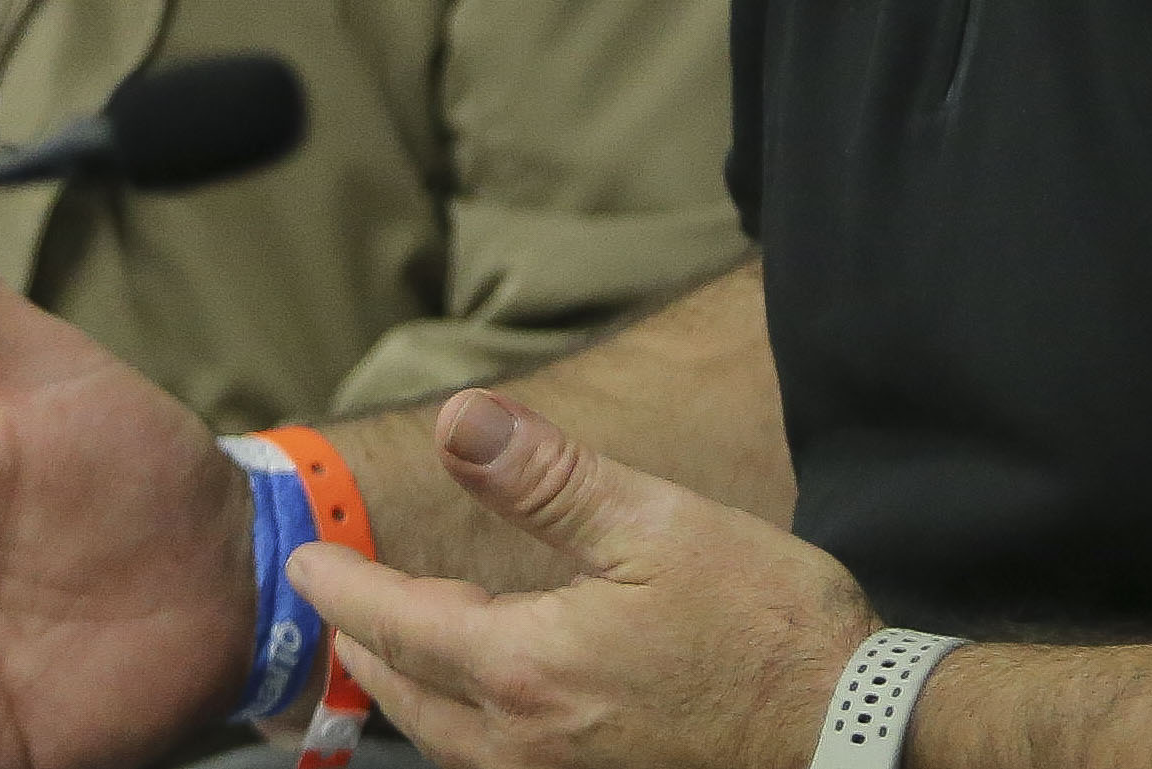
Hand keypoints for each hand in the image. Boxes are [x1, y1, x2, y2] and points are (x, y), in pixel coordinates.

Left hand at [291, 390, 871, 768]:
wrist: (847, 736)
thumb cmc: (764, 628)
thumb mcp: (657, 524)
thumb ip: (546, 477)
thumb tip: (459, 418)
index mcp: (524, 667)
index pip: (395, 620)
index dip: (342, 585)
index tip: (304, 560)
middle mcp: (519, 746)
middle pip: (406, 691)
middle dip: (365, 643)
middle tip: (337, 601)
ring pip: (446, 739)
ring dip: (410, 689)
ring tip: (395, 650)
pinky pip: (492, 766)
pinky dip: (462, 726)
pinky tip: (485, 702)